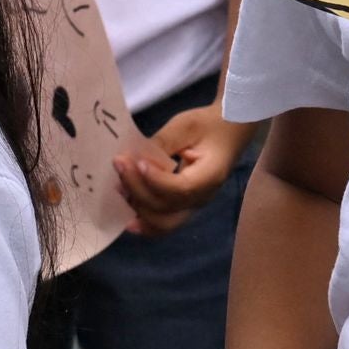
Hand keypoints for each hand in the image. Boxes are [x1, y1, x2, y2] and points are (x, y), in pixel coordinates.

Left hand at [121, 105, 251, 235]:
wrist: (230, 131)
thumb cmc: (211, 124)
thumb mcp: (186, 126)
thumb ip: (161, 143)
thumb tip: (133, 159)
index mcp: (210, 176)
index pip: (179, 188)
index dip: (154, 179)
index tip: (135, 161)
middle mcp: (203, 197)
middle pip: (166, 208)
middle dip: (137, 190)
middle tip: (119, 164)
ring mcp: (194, 205)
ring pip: (163, 223)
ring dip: (137, 208)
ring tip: (119, 187)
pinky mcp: (184, 205)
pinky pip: (164, 222)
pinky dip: (144, 221)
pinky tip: (127, 216)